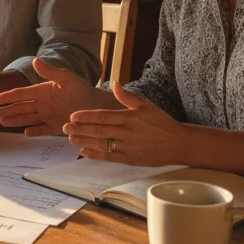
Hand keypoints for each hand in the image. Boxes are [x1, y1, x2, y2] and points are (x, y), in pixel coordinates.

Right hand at [0, 58, 117, 135]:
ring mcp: (48, 115)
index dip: (9, 96)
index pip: (22, 94)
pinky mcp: (56, 126)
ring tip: (3, 123)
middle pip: (21, 107)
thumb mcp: (66, 78)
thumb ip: (49, 72)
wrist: (98, 105)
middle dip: (7, 110)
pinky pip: (42, 129)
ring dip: (16, 120)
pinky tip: (25, 132)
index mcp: (43, 91)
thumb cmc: (82, 89)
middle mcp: (43, 103)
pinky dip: (34, 131)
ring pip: (28, 118)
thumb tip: (34, 60)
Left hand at [62, 83, 187, 164]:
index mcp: (129, 117)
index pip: (103, 116)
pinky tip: (84, 151)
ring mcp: (128, 147)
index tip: (73, 116)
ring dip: (84, 141)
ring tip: (70, 138)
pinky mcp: (130, 159)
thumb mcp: (146, 105)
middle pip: (99, 130)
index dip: (86, 116)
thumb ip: (128, 97)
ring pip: (102, 144)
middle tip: (64, 127)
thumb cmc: (162, 122)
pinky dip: (96, 154)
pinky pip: (110, 157)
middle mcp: (126, 132)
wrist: (178, 143)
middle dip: (80, 128)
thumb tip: (114, 84)